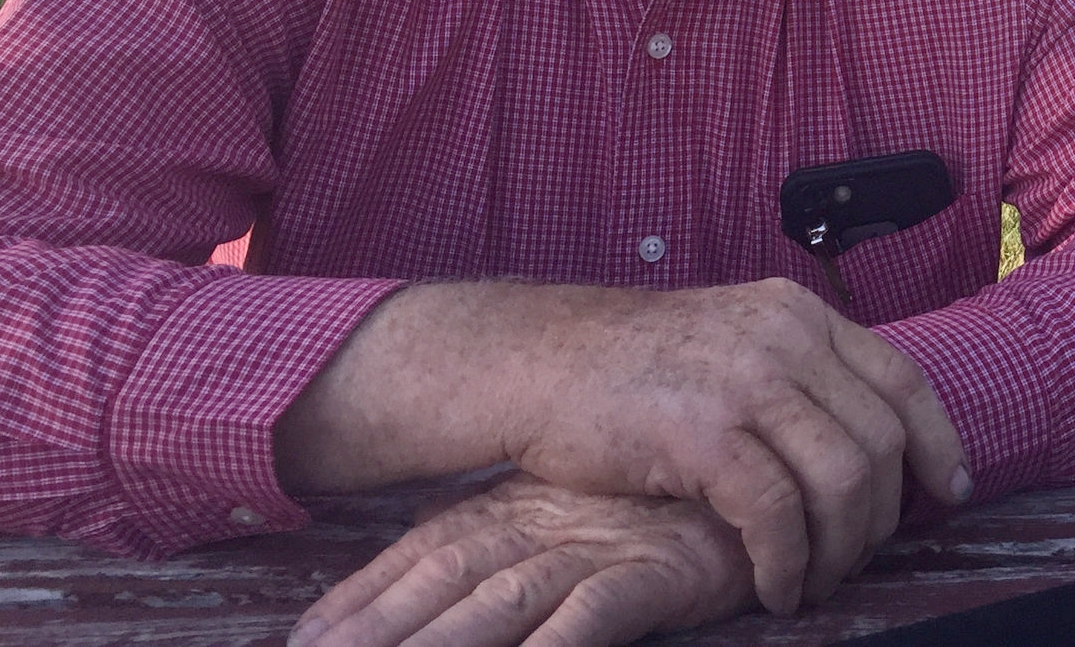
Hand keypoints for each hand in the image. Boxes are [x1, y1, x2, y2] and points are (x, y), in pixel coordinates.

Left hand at [289, 473, 751, 646]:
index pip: (420, 555)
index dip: (359, 601)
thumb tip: (450, 578)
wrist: (772, 447)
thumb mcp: (580, 506)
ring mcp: (598, 543)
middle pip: (443, 584)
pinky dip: (552, 646)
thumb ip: (515, 533)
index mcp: (520, 505)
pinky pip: (593, 616)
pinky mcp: (656, 568)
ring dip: (441, 646)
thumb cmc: (676, 493)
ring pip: (499, 603)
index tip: (302, 642)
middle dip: (376, 636)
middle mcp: (546, 522)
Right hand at [493, 279, 967, 610]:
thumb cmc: (630, 369)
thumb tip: (863, 440)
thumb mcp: (733, 343)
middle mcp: (784, 336)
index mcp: (799, 313)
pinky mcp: (702, 433)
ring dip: (838, 548)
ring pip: (841, 479)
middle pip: (879, 439)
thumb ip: (796, 376)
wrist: (534, 361)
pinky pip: (777, 513)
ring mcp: (745, 380)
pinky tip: (774, 585)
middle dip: (880, 516)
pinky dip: (787, 562)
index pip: (901, 379)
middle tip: (856, 560)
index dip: (936, 442)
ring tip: (814, 582)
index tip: (947, 493)